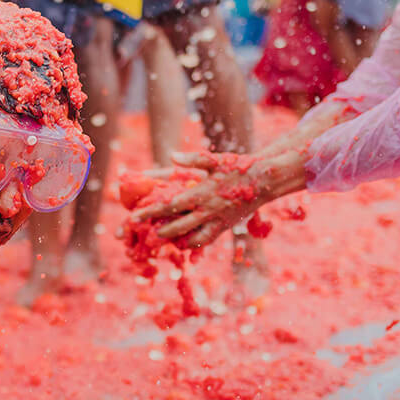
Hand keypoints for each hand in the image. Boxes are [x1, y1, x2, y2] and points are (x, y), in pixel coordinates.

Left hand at [130, 151, 289, 247]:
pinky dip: (193, 243)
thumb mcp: (215, 159)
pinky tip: (183, 243)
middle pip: (177, 226)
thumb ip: (193, 159)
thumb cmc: (238, 167)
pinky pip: (206, 240)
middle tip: (145, 234)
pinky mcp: (225, 228)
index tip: (134, 216)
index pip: (170, 205)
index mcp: (202, 193)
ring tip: (162, 240)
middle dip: (159, 231)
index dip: (151, 211)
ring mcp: (217, 222)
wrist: (265, 180)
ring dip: (175, 241)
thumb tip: (170, 156)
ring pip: (192, 238)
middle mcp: (208, 211)